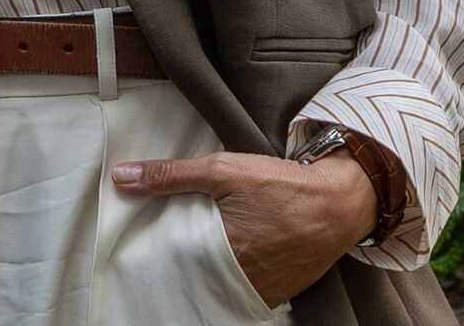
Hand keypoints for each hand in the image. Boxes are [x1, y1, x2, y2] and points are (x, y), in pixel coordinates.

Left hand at [110, 150, 374, 308]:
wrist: (342, 201)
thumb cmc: (282, 184)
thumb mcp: (222, 170)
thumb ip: (169, 175)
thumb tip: (120, 177)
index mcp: (222, 253)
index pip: (175, 263)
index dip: (161, 253)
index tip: (148, 243)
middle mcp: (242, 279)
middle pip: (198, 276)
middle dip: (185, 262)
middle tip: (176, 243)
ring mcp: (265, 290)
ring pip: (222, 284)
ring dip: (210, 270)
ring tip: (203, 249)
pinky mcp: (282, 292)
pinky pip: (248, 289)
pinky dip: (236, 276)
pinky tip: (230, 257)